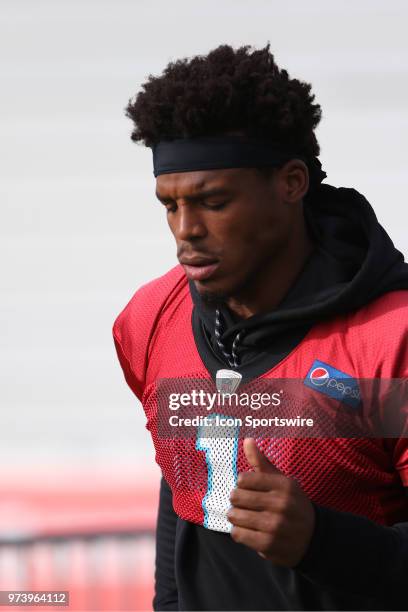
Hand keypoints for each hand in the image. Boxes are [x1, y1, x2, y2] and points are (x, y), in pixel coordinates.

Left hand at [227, 438, 314, 566]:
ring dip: (236, 516)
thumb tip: (247, 440)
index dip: (242, 484)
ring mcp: (274, 525)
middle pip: (236, 497)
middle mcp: (281, 504)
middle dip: (236, 500)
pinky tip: (248, 530)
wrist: (313, 538)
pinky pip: (238, 534)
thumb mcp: (282, 481)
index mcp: (284, 485)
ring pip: (235, 515)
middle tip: (244, 503)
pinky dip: (239, 532)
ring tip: (245, 516)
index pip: (244, 479)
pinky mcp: (268, 545)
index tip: (248, 488)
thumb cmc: (292, 504)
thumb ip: (262, 462)